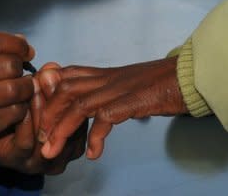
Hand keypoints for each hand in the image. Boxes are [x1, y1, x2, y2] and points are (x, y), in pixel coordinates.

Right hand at [0, 32, 35, 171]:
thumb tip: (20, 40)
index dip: (15, 43)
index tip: (25, 50)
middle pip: (8, 64)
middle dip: (19, 67)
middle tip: (17, 73)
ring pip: (16, 89)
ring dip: (25, 88)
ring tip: (21, 89)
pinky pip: (16, 111)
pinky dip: (21, 107)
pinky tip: (15, 106)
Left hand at [0, 64, 86, 175]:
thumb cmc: (19, 113)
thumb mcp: (40, 97)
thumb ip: (49, 85)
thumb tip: (52, 68)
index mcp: (72, 142)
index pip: (79, 118)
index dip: (69, 94)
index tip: (58, 72)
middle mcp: (60, 157)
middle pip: (66, 128)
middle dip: (55, 98)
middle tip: (46, 76)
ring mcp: (39, 162)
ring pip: (46, 136)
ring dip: (39, 107)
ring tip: (33, 85)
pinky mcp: (17, 160)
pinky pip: (25, 142)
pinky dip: (24, 120)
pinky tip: (20, 103)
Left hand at [38, 56, 187, 159]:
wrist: (189, 77)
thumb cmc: (159, 84)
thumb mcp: (124, 86)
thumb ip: (104, 93)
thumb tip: (90, 112)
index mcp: (101, 73)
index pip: (63, 77)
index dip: (46, 95)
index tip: (38, 117)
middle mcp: (105, 77)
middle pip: (64, 89)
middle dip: (47, 114)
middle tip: (40, 139)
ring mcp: (118, 87)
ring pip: (78, 104)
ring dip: (62, 129)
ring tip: (53, 150)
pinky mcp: (132, 100)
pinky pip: (106, 117)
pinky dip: (95, 137)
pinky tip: (93, 153)